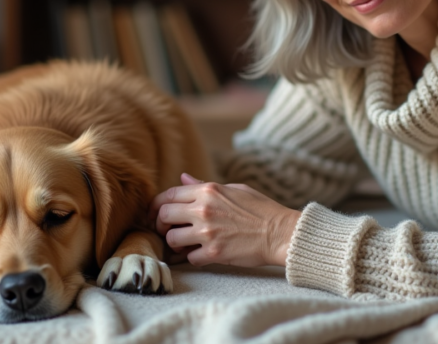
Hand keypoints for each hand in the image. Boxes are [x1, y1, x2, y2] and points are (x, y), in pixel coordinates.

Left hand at [150, 174, 300, 267]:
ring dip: (176, 243)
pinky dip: (193, 258)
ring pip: (172, 239)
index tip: (156, 213)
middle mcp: (204, 210)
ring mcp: (208, 232)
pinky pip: (190, 258)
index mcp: (208, 191)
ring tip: (185, 244)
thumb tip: (183, 178)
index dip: (157, 205)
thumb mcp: (234, 189)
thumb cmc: (261, 209)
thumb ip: (205, 185)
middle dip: (161, 224)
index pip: (169, 195)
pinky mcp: (214, 253)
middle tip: (168, 230)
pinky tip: (202, 254)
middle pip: (164, 215)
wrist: (281, 233)